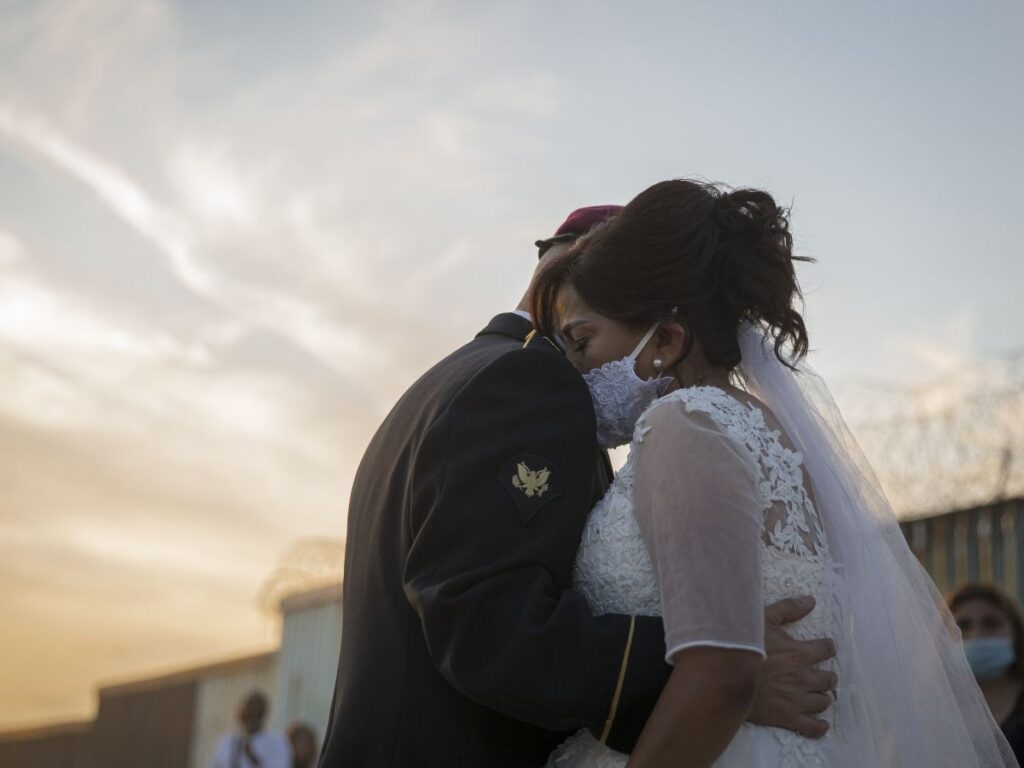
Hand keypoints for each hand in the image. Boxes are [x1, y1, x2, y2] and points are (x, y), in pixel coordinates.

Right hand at [747, 596, 836, 737]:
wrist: (725, 676)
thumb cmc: (743, 645)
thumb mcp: (763, 619)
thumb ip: (789, 609)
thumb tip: (812, 600)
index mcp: (802, 653)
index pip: (827, 649)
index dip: (826, 648)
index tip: (823, 649)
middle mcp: (805, 677)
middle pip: (829, 678)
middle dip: (826, 675)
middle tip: (818, 674)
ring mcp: (798, 700)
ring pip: (823, 701)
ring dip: (821, 696)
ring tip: (814, 694)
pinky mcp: (789, 717)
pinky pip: (813, 727)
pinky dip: (819, 725)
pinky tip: (819, 722)